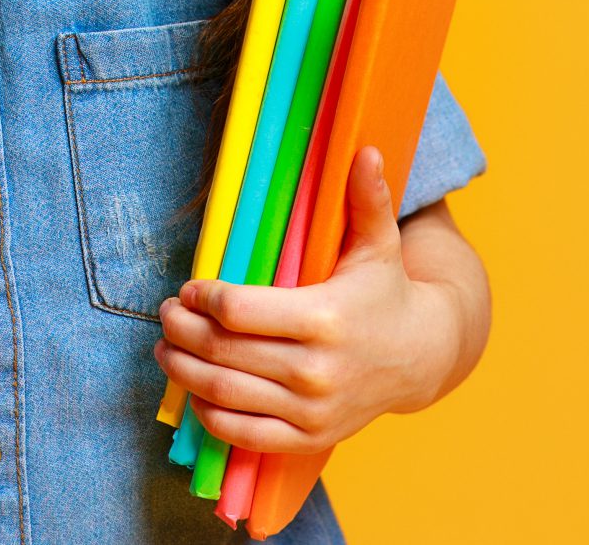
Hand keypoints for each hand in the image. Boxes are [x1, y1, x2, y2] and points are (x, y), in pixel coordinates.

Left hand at [149, 147, 453, 455]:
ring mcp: (312, 410)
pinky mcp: (310, 437)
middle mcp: (316, 370)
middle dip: (182, 330)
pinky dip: (210, 416)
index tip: (189, 288)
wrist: (422, 357)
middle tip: (166, 314)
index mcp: (324, 317)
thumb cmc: (385, 292)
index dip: (203, 297)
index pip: (239, 310)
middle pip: (223, 351)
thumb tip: (367, 150)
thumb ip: (367, 199)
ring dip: (183, 370)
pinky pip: (244, 434)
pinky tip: (196, 392)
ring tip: (166, 348)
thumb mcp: (378, 244)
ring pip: (225, 393)